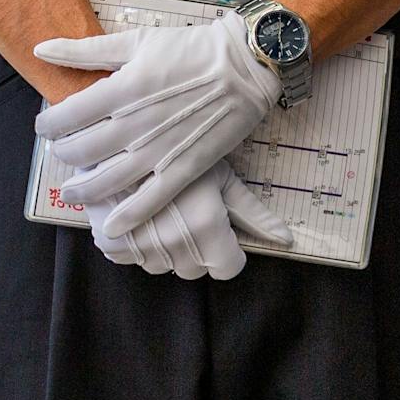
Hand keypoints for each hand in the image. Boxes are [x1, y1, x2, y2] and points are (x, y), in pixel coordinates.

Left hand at [31, 14, 281, 232]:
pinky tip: (110, 226)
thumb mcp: (136, 41)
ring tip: (71, 192)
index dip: (49, 125)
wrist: (243, 65)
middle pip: (81, 151)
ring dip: (83, 190)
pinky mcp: (183, 169)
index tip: (46, 126)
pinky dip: (127, 216)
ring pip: (107, 181)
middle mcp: (134, 124)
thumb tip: (40, 49)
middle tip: (61, 153)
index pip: (67, 115)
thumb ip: (85, 50)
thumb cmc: (188, 48)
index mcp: (120, 89)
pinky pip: (149, 201)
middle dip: (63, 154)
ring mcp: (158, 151)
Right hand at [83, 159, 292, 278]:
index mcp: (206, 227)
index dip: (228, 247)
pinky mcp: (112, 245)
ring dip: (168, 245)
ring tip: (163, 208)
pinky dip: (138, 242)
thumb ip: (253, 213)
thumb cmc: (179, 146)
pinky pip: (134, 259)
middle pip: (197, 268)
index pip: (228, 267)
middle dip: (198, 246)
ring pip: (166, 265)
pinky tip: (139, 213)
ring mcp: (141, 248)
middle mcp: (175, 245)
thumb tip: (287, 240)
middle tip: (189, 210)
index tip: (219, 225)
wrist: (118, 131)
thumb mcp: (221, 175)